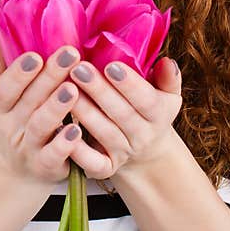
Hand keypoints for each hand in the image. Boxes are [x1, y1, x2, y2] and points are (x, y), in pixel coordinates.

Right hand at [0, 32, 84, 184]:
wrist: (15, 171)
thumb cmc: (12, 121)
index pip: (5, 88)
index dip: (18, 72)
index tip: (36, 54)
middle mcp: (10, 126)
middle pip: (28, 101)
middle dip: (49, 77)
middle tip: (70, 54)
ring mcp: (27, 147)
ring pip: (40, 126)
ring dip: (56, 107)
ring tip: (73, 88)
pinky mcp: (45, 166)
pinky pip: (53, 156)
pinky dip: (64, 144)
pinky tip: (78, 130)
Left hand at [66, 57, 182, 180]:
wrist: (145, 153)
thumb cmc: (149, 112)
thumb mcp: (166, 95)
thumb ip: (168, 79)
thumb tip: (167, 62)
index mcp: (159, 115)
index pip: (147, 100)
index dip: (129, 84)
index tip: (110, 65)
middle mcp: (143, 136)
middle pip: (122, 114)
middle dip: (99, 90)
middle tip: (78, 69)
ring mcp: (124, 153)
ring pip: (104, 133)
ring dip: (85, 112)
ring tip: (65, 89)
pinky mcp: (106, 168)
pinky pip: (93, 163)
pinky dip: (78, 150)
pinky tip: (61, 130)